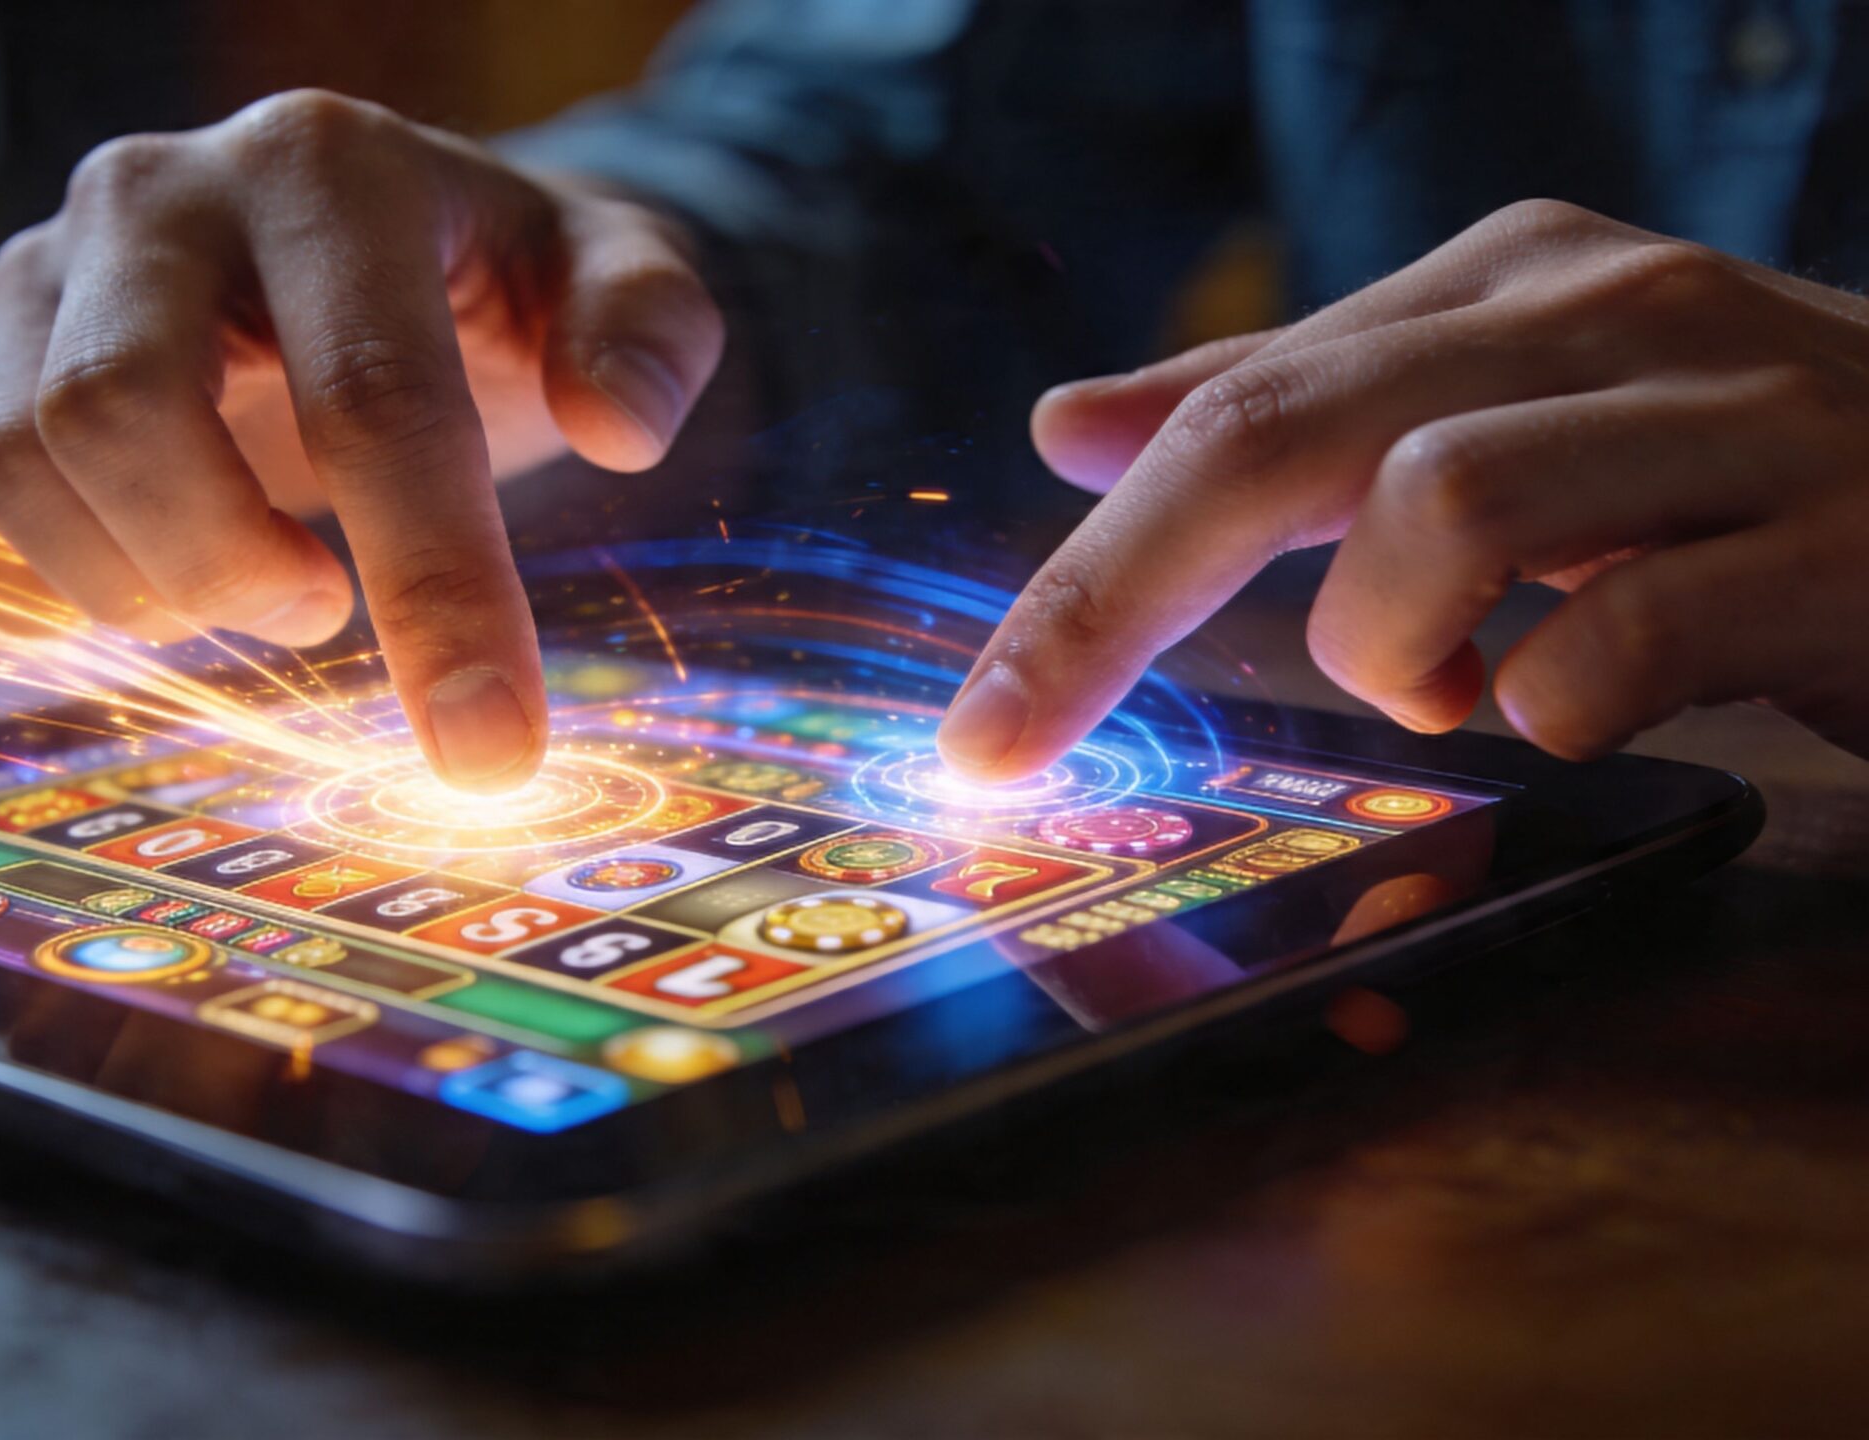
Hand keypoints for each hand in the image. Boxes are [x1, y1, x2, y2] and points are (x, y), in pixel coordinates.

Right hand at [0, 90, 723, 789]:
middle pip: (117, 414)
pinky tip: (134, 583)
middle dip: (223, 571)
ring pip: (11, 469)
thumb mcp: (615, 275)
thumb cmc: (495, 283)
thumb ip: (650, 331)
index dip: (434, 588)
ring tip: (249, 579)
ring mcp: (40, 266)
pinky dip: (18, 590)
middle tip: (316, 612)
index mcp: (326, 166)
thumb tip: (620, 428)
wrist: (372, 237)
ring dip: (135, 590)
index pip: (369, 397)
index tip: (489, 749)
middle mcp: (154, 192)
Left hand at [939, 199, 1868, 776]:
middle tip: (1021, 743)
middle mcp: (1613, 313)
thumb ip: (1305, 420)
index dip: (1082, 571)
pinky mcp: (1851, 542)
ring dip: (1393, 649)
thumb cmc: (1748, 481)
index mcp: (1512, 280)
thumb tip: (1071, 423)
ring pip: (1443, 507)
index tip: (981, 724)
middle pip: (1284, 435)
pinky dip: (1558, 706)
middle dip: (1115, 608)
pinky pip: (1627, 637)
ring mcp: (1741, 417)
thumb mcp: (1516, 420)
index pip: (1231, 406)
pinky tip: (1579, 710)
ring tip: (1449, 688)